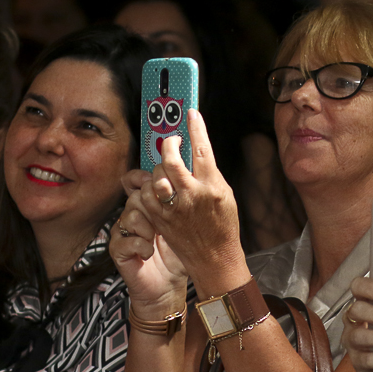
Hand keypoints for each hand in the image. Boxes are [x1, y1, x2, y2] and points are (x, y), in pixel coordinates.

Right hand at [111, 173, 188, 314]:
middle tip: (164, 222)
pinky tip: (150, 252)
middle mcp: (133, 215)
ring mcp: (124, 232)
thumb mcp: (185, 227)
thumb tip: (190, 179)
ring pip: (130, 215)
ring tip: (156, 239)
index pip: (138, 181)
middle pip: (137, 196)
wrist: (168, 288)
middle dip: (153, 206)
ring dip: (147, 227)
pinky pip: (124, 239)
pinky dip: (140, 245)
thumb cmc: (178, 255)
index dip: (145, 179)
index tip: (160, 182)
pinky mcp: (118, 250)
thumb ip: (183, 204)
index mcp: (149, 206)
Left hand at [129, 110, 247, 296]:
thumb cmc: (223, 226)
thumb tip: (197, 152)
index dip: (196, 127)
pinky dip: (149, 186)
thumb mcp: (225, 195)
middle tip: (173, 142)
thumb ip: (209, 173)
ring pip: (156, 175)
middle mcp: (192, 195)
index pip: (202, 149)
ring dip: (159, 166)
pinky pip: (147, 193)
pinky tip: (157, 185)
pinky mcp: (160, 218)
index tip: (191, 113)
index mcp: (212, 187)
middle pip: (171, 159)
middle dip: (170, 144)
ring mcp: (173, 208)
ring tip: (165, 166)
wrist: (215, 258)